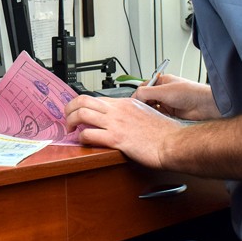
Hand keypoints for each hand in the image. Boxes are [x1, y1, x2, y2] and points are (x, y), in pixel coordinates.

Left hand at [65, 95, 183, 167]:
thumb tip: (124, 119)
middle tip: (67, 118)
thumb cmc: (165, 132)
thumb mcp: (147, 113)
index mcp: (125, 103)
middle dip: (69, 108)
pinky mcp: (116, 138)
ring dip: (71, 121)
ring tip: (70, 129)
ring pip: (82, 114)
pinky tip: (82, 141)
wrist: (174, 142)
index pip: (96, 98)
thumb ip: (132, 113)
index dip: (82, 104)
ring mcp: (116, 123)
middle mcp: (118, 110)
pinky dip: (81, 138)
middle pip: (83, 100)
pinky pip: (90, 134)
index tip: (78, 111)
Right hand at [133, 73, 219, 120]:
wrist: (206, 106)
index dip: (137, 95)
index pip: (144, 87)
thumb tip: (134, 97)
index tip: (132, 104)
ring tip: (145, 117)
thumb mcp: (163, 90)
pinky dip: (155, 118)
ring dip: (149, 112)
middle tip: (138, 112)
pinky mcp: (171, 114)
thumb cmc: (190, 93)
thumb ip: (146, 93)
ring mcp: (168, 103)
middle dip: (142, 105)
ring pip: (152, 108)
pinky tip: (154, 121)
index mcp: (162, 82)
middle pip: (147, 99)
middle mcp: (164, 92)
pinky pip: (159, 116)